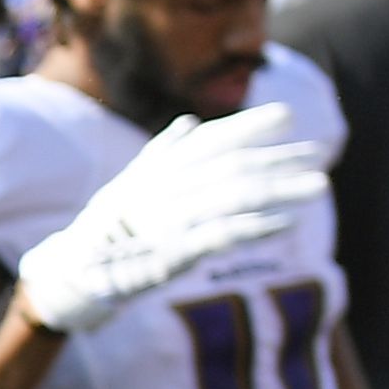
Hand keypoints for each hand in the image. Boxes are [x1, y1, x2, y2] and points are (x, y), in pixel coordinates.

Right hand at [12, 106, 329, 336]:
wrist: (70, 273)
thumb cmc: (104, 231)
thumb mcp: (129, 185)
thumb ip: (161, 154)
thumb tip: (187, 124)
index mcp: (158, 170)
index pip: (210, 139)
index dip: (249, 125)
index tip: (288, 115)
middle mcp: (165, 187)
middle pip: (231, 165)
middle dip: (277, 158)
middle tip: (318, 152)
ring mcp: (168, 218)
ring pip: (233, 196)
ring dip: (279, 189)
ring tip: (317, 185)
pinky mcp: (172, 252)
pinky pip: (222, 235)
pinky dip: (255, 227)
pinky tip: (285, 223)